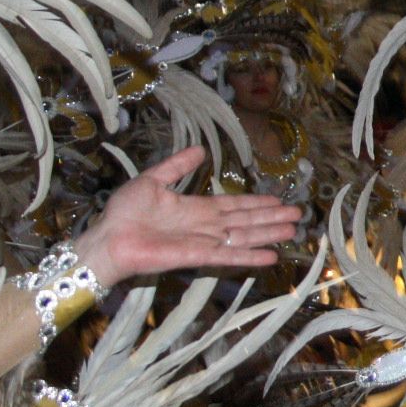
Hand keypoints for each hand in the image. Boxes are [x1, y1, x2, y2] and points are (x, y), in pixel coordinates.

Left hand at [71, 147, 304, 284]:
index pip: (233, 205)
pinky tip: (271, 257)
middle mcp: (204, 226)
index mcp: (194, 208)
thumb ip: (176, 166)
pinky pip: (228, 256)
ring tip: (293, 231)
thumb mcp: (152, 180)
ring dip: (268, 234)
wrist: (108, 239)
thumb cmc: (124, 212)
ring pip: (243, 237)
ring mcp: (203, 242)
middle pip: (245, 220)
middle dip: (271, 218)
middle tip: (297, 215)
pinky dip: (250, 257)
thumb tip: (201, 149)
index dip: (256, 202)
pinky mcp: (196, 257)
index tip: (277, 199)